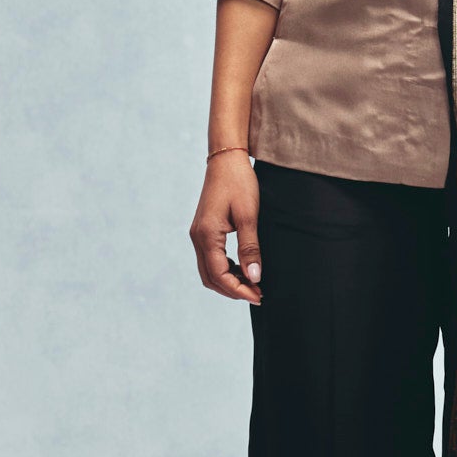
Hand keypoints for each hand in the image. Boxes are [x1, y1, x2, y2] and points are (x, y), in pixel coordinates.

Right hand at [190, 153, 262, 303]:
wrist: (226, 159)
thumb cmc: (239, 183)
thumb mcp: (249, 216)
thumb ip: (250, 248)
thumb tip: (254, 277)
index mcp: (206, 235)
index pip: (220, 275)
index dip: (239, 290)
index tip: (259, 296)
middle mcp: (197, 237)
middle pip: (211, 277)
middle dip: (233, 290)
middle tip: (258, 294)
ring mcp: (198, 234)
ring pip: (209, 270)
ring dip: (228, 281)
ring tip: (252, 283)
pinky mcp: (203, 230)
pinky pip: (210, 259)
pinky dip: (225, 269)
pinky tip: (242, 268)